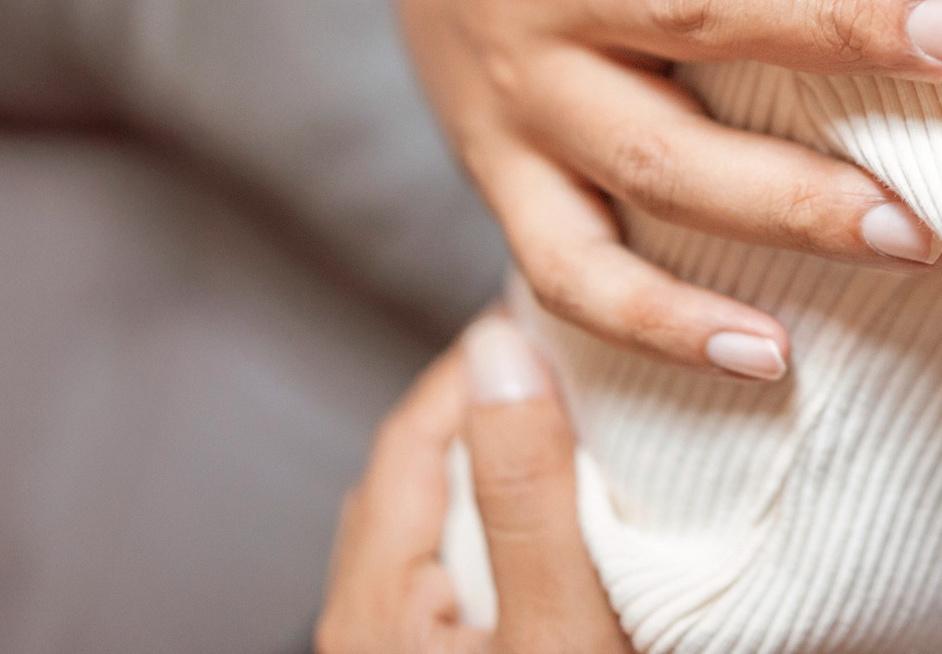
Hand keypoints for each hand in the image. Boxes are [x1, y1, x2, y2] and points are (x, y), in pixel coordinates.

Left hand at [317, 319, 626, 653]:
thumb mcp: (557, 628)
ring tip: (574, 430)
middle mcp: (367, 629)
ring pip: (435, 525)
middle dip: (490, 407)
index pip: (413, 434)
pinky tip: (558, 530)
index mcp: (376, 604)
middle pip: (417, 475)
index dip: (481, 364)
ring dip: (498, 468)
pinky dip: (503, 526)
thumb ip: (528, 498)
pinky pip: (455, 575)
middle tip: (571, 361)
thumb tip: (504, 356)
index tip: (552, 318)